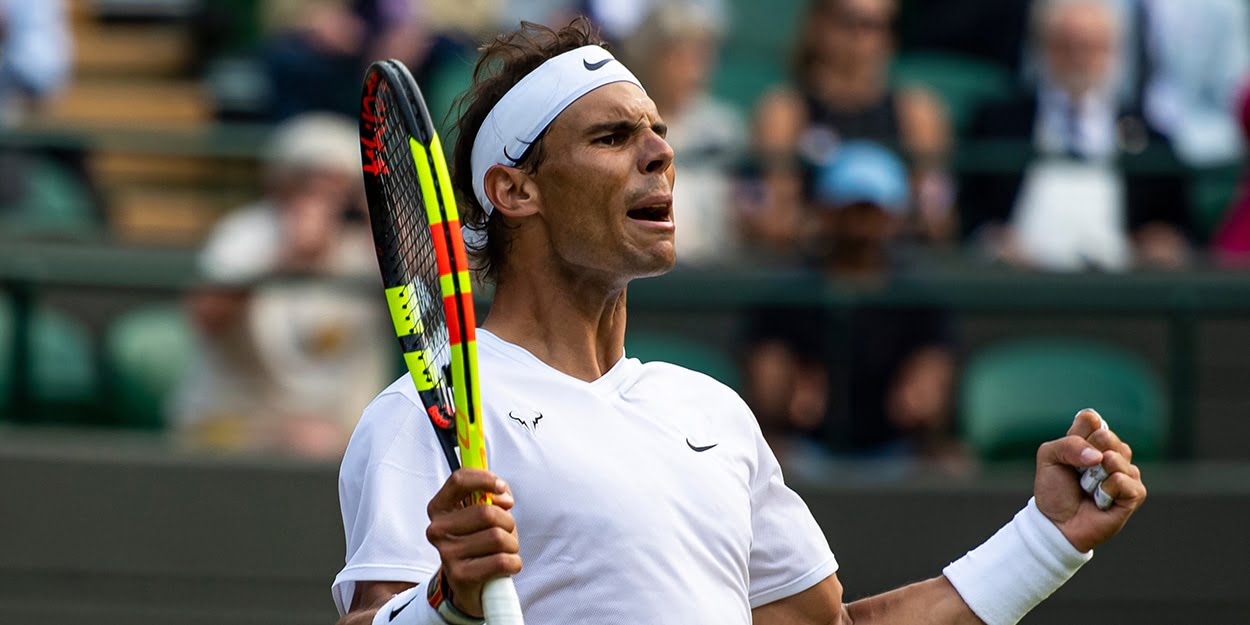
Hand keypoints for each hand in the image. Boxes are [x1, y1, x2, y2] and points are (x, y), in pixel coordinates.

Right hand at [426, 469, 521, 616]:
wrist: (469, 584)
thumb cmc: (479, 542)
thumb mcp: (483, 514)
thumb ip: (492, 496)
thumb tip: (503, 498)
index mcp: (439, 508)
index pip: (458, 480)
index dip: (485, 479)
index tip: (501, 488)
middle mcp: (437, 530)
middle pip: (487, 512)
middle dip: (507, 521)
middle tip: (506, 531)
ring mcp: (446, 553)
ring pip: (498, 537)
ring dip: (512, 544)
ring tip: (503, 550)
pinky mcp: (460, 576)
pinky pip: (502, 561)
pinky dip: (514, 562)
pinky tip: (506, 565)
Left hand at [1034, 408, 1146, 552]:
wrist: (1057, 523)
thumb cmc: (1054, 490)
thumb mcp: (1049, 458)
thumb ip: (1069, 445)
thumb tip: (1100, 456)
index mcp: (1092, 439)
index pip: (1092, 419)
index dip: (1078, 435)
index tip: (1068, 453)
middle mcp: (1112, 451)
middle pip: (1105, 436)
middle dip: (1083, 457)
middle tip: (1078, 474)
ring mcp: (1126, 471)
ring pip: (1114, 458)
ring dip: (1092, 477)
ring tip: (1088, 489)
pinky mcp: (1135, 493)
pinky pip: (1122, 480)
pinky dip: (1104, 491)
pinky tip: (1100, 501)